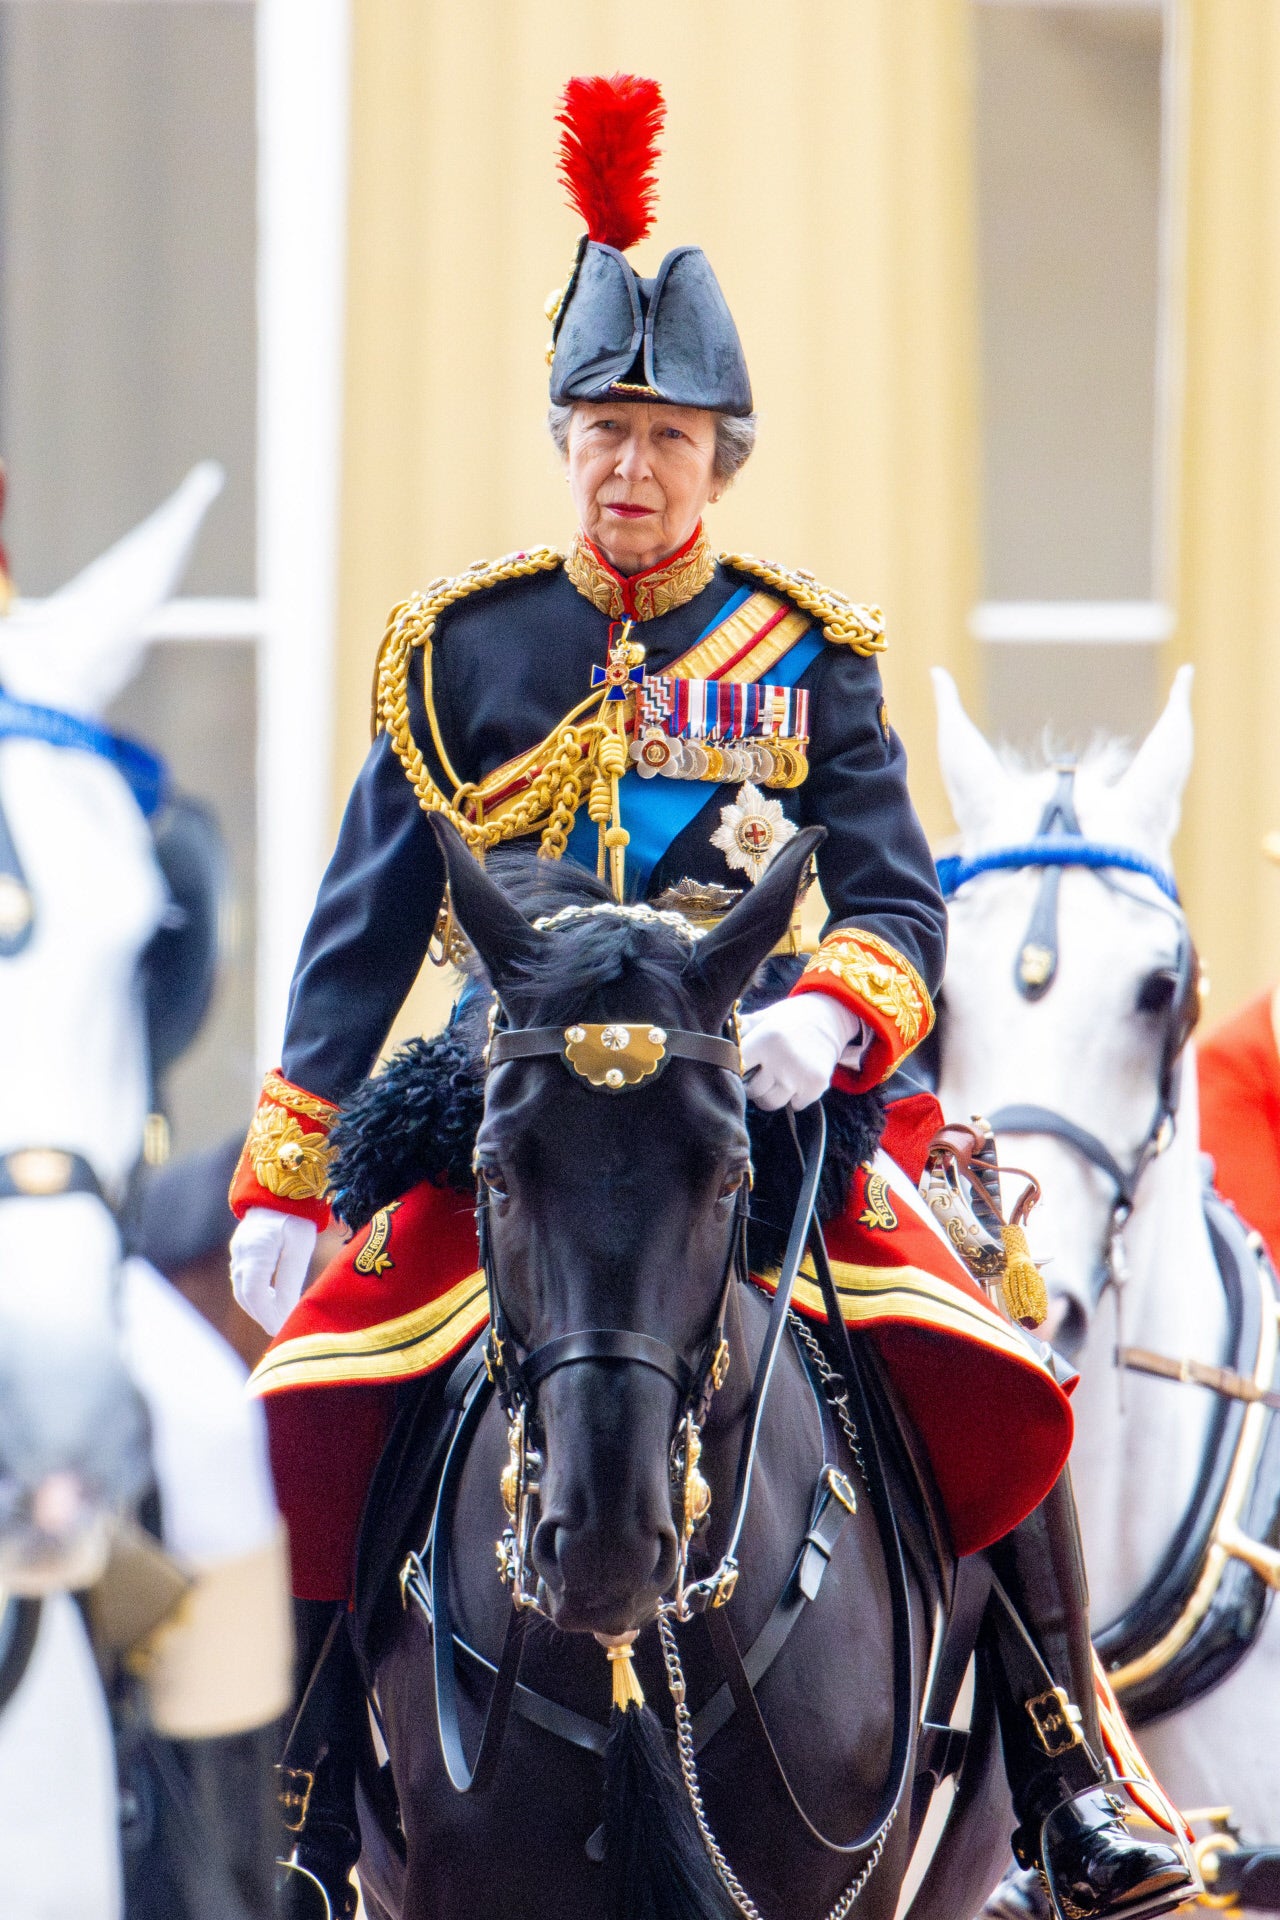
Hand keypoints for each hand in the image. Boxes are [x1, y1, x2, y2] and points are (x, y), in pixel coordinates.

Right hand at [230, 1208, 317, 1335]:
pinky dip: (255, 1293)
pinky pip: (243, 1277)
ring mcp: (238, 1250)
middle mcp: (241, 1253)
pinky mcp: (241, 1248)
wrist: (282, 1186)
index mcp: (255, 1251)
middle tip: (282, 1330)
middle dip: (262, 1315)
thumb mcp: (299, 1246)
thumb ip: (290, 1279)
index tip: (283, 1329)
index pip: (254, 1294)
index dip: (267, 1315)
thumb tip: (288, 1312)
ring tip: (279, 1319)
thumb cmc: (296, 1215)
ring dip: (258, 1306)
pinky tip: (271, 1299)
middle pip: (244, 1295)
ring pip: (241, 1288)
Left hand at [739, 993, 868, 1110]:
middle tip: (759, 1072)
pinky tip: (796, 1079)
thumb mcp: (763, 1017)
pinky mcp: (817, 1086)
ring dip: (770, 1094)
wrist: (830, 1017)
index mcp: (765, 1040)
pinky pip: (794, 1105)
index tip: (740, 1067)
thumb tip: (715, 1040)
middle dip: (752, 1084)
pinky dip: (794, 1097)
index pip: (736, 1068)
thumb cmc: (788, 1019)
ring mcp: (800, 1076)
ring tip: (775, 1078)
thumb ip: (739, 1030)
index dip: (735, 1070)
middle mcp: (783, 1060)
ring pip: (770, 1103)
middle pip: (752, 1091)